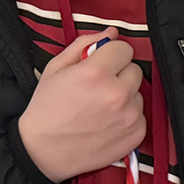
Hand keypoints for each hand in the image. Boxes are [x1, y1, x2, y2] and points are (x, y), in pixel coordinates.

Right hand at [18, 29, 144, 182]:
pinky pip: (141, 113)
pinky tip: (107, 121)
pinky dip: (127, 115)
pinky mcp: (137, 132)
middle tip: (98, 87)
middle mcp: (117, 93)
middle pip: (134, 69)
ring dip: (124, 94)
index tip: (101, 63)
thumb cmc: (46, 109)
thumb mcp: (56, 69)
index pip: (124, 48)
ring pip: (138, 91)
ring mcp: (130, 115)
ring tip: (100, 107)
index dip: (110, 55)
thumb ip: (84, 45)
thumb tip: (111, 32)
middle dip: (118, 74)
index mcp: (96, 73)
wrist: (42, 151)